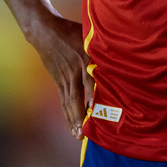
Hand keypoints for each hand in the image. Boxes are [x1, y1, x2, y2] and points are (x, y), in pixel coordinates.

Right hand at [28, 15, 93, 139]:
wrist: (45, 31)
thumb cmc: (71, 31)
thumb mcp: (87, 35)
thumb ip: (101, 47)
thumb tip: (121, 54)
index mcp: (83, 59)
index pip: (89, 80)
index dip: (92, 95)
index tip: (96, 109)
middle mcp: (73, 72)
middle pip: (77, 97)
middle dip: (81, 116)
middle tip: (86, 133)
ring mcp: (64, 78)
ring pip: (69, 103)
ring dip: (74, 120)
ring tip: (78, 135)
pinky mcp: (58, 81)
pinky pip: (63, 100)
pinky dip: (67, 114)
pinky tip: (72, 125)